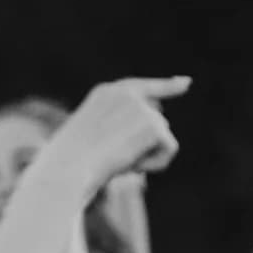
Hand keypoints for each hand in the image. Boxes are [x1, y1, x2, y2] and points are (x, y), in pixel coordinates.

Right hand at [46, 77, 190, 193]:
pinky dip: (156, 164)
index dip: (166, 86)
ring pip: (162, 137)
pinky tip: (131, 166)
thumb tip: (154, 135)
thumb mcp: (87, 141)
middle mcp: (127, 93)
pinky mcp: (154, 124)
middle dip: (146, 143)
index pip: (142, 87)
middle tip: (112, 158)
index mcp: (104, 94)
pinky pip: (170, 149)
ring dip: (146, 157)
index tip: (185, 83)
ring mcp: (142, 107)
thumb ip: (117, 132)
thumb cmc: (68, 165)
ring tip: (115, 162)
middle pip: (157, 119)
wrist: (66, 170)